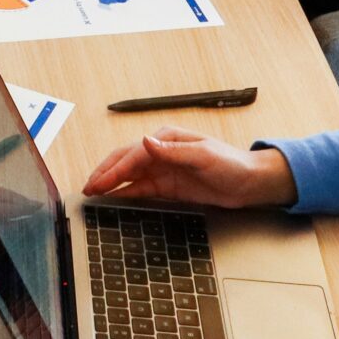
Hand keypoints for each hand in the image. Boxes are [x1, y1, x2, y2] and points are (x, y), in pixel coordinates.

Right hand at [80, 126, 293, 208]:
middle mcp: (161, 152)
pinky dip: (124, 194)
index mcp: (167, 139)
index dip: (114, 170)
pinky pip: (140, 189)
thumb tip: (145, 141)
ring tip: (92, 194)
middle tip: (87, 188)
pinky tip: (112, 199)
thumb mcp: (204, 155)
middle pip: (125, 162)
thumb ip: (173, 151)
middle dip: (104, 174)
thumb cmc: (232, 164)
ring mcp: (163, 169)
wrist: (251, 183)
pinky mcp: (168, 185)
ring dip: (110, 184)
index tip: (100, 183)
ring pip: (129, 176)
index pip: (134, 154)